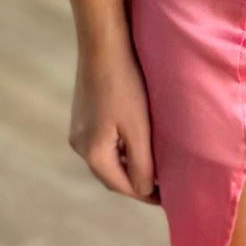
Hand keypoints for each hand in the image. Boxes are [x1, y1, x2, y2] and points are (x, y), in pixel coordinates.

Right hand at [71, 40, 161, 203]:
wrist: (102, 46)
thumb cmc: (125, 85)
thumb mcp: (139, 129)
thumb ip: (142, 164)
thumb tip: (145, 190)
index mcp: (93, 153)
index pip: (122, 186)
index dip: (146, 195)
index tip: (168, 198)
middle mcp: (79, 146)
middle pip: (111, 175)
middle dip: (136, 183)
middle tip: (163, 186)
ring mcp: (77, 130)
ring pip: (106, 159)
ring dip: (128, 166)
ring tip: (153, 167)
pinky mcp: (81, 116)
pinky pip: (102, 144)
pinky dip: (119, 150)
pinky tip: (136, 143)